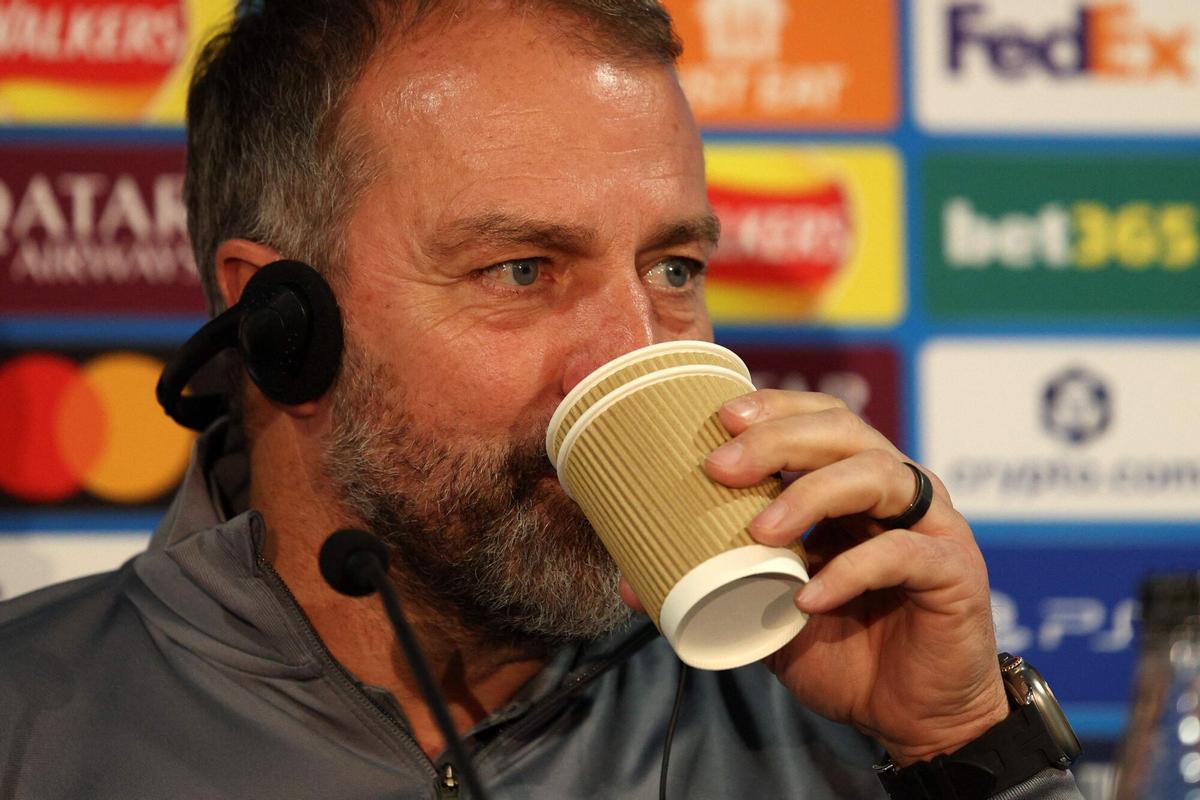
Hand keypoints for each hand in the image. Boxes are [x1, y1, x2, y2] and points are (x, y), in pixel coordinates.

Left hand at [619, 390, 1008, 765]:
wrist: (911, 718)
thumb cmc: (843, 649)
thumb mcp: (765, 612)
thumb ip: (714, 586)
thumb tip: (629, 579)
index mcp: (852, 485)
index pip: (817, 419)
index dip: (773, 409)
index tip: (718, 419)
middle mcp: (896, 491)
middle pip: (844, 431)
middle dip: (778, 438)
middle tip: (721, 466)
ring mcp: (931, 526)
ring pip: (877, 476)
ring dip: (811, 494)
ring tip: (758, 531)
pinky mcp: (954, 571)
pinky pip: (904, 554)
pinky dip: (851, 571)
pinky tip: (809, 596)